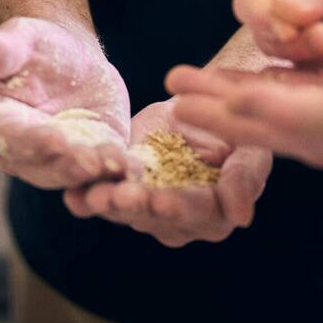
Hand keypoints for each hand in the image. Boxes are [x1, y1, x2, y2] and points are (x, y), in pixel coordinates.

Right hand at [0, 17, 135, 188]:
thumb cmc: (36, 45)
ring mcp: (53, 163)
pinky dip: (118, 175)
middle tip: (94, 162)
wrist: (69, 55)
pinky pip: (100, 175)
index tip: (56, 139)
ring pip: (73, 176)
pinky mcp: (87, 164)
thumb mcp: (19, 39)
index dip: (34, 140)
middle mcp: (17, 152)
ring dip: (96, 178)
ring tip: (119, 168)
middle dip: (70, 165)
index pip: (10, 136)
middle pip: (43, 164)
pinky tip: (137, 168)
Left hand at [63, 98, 271, 246]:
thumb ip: (243, 179)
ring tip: (93, 195)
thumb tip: (241, 216)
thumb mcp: (249, 146)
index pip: (197, 212)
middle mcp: (181, 220)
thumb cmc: (237, 126)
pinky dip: (88, 197)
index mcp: (216, 212)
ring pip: (128, 211)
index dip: (179, 206)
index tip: (162, 200)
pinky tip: (74, 195)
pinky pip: (106, 196)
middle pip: (157, 217)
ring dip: (109, 204)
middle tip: (119, 196)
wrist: (206, 101)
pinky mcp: (126, 188)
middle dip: (136, 206)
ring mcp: (150, 208)